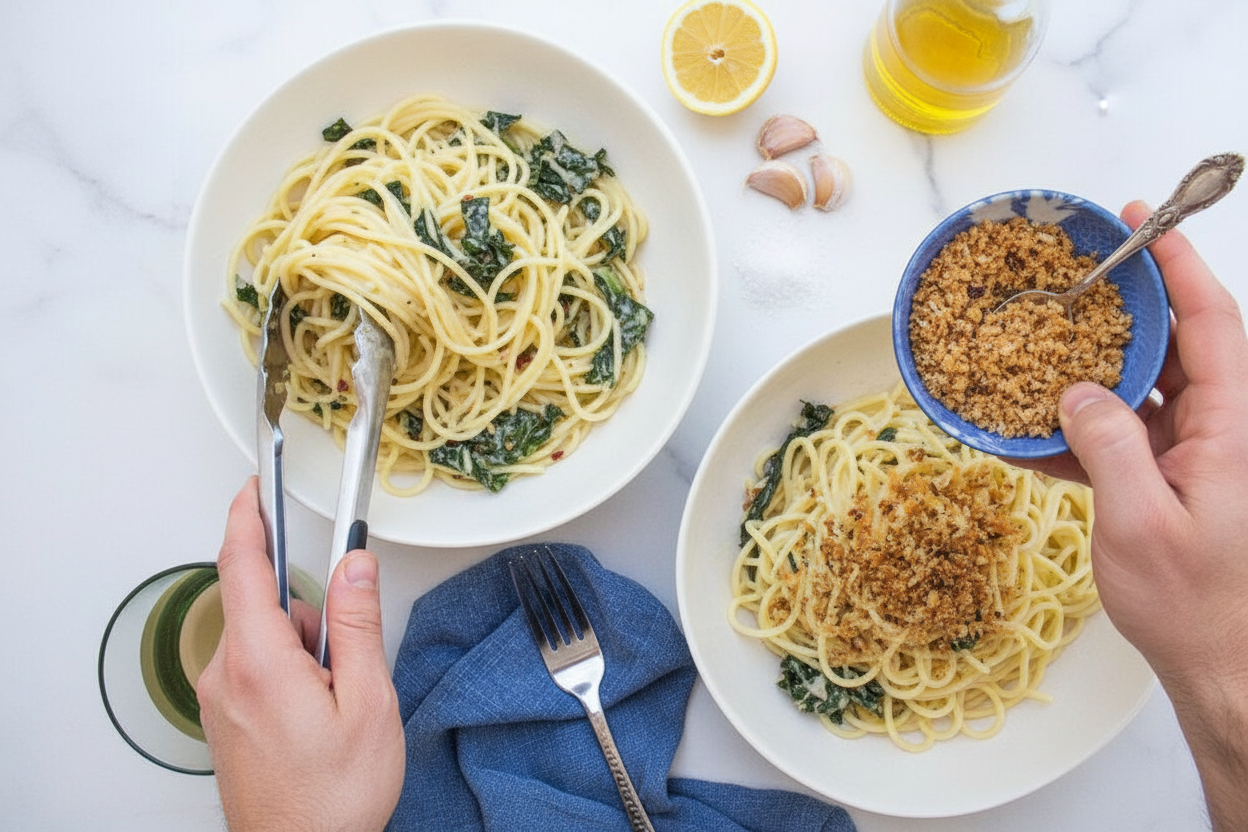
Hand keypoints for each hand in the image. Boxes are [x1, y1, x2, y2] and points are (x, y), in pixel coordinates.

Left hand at [196, 478, 404, 831]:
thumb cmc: (333, 797)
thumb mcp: (367, 701)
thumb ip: (357, 624)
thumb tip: (354, 564)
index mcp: (259, 662)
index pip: (242, 565)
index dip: (248, 518)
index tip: (254, 487)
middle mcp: (226, 675)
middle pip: (265, 604)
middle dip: (311, 616)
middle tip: (346, 665)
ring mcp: (220, 699)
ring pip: (264, 638)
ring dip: (303, 651)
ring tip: (334, 705)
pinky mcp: (224, 718)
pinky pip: (256, 667)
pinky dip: (289, 673)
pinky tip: (314, 716)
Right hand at [1021, 201, 1247, 829]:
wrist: (1219, 667)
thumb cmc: (1196, 604)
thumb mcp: (1143, 523)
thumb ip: (1109, 448)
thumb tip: (1076, 393)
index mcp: (1232, 427)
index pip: (1210, 324)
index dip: (1178, 267)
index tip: (1144, 223)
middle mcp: (1216, 429)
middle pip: (1175, 342)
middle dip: (1128, 300)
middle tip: (1078, 267)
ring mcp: (1188, 453)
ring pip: (1141, 384)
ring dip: (1091, 361)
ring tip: (1041, 336)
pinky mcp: (1162, 478)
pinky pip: (1116, 434)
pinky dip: (1072, 428)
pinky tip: (1024, 431)